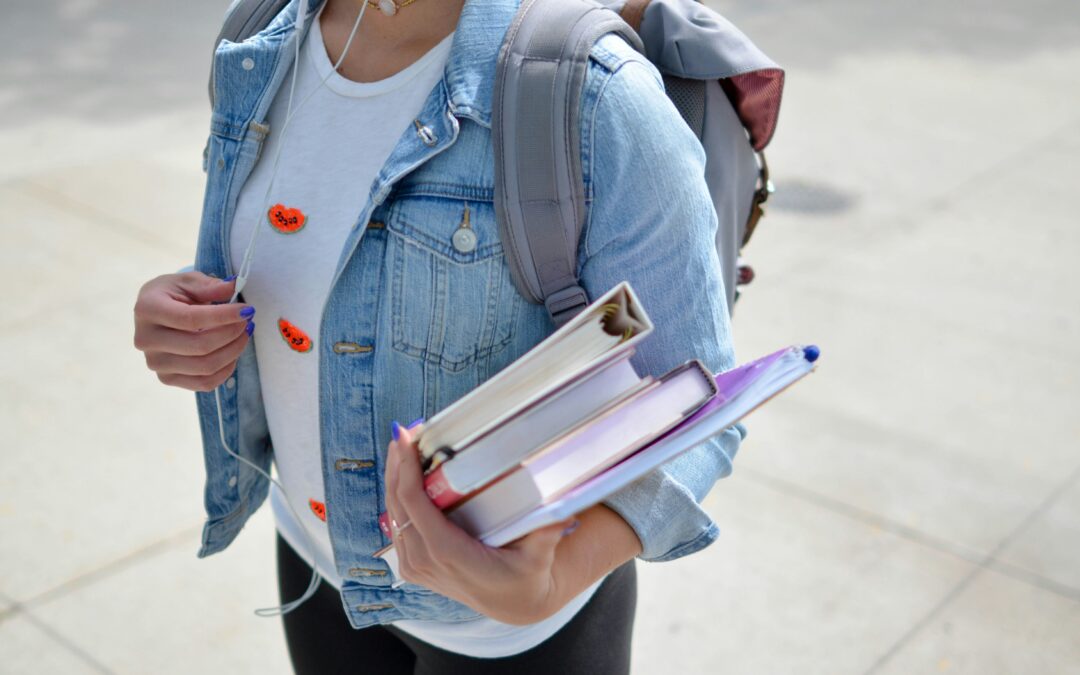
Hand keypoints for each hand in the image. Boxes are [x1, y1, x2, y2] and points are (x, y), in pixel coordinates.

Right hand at [133, 272, 254, 391]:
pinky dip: (226, 369)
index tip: (247, 310)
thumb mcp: (188, 281)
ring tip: (243, 334)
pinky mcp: (166, 378)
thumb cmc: (173, 294)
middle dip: (232, 333)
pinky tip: (233, 352)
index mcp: (147, 309)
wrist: (155, 313)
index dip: (223, 316)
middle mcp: (146, 339)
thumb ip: (210, 286)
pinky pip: (204, 383)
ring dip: (233, 351)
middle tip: (247, 322)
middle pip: (200, 346)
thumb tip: (233, 287)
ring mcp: (155, 363)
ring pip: (205, 367)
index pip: (190, 318)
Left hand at [384, 422, 577, 624]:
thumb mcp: (539, 556)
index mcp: (448, 553)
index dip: (406, 469)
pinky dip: (397, 497)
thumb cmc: (526, 576)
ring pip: (392, 513)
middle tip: (403, 432)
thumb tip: (563, 511)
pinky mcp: (414, 566)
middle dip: (397, 464)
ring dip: (394, 478)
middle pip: (397, 503)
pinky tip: (403, 474)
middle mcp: (425, 561)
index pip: (414, 504)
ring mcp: (416, 566)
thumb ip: (546, 533)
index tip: (406, 438)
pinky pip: (397, 526)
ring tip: (402, 445)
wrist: (514, 604)